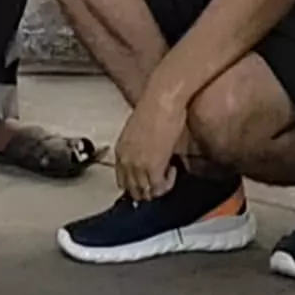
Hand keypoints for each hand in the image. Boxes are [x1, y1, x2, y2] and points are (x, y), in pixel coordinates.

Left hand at [113, 86, 190, 203]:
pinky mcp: (153, 169)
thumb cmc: (154, 108)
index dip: (137, 184)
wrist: (162, 101)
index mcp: (121, 151)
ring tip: (168, 175)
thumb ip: (140, 148)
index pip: (123, 180)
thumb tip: (150, 156)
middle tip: (161, 182)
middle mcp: (126, 161)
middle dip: (147, 190)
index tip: (149, 181)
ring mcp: (138, 167)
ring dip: (158, 188)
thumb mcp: (140, 132)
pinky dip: (167, 184)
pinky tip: (173, 170)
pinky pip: (159, 188)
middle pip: (133, 190)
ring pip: (146, 192)